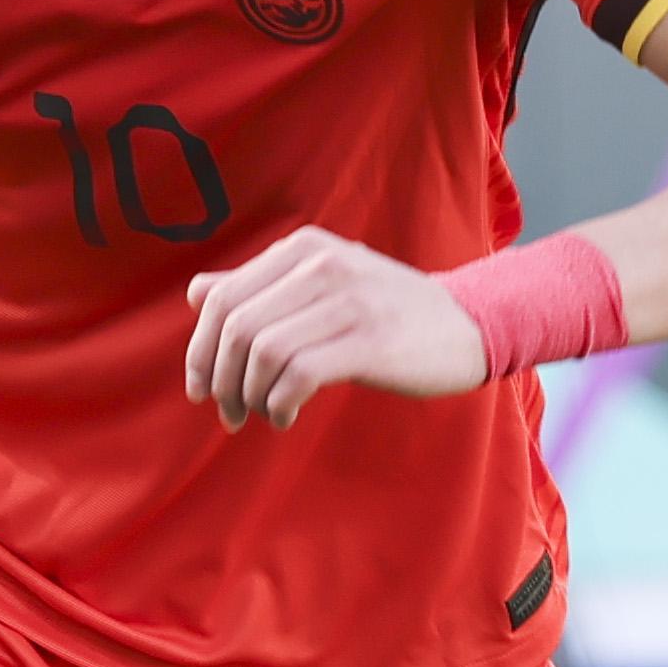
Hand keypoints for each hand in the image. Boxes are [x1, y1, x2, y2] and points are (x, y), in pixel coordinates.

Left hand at [184, 228, 487, 431]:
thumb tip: (198, 292)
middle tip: (228, 413)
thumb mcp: (324, 284)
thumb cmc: (388, 310)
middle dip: (220, 380)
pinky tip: (286, 417)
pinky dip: (279, 404)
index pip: (222, 298)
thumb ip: (261, 286)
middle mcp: (321, 265)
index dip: (200, 350)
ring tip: (260, 415)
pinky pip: (298, 375)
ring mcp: (347, 301)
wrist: (470, 323)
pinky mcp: (369, 341)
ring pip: (262, 352)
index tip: (202, 388)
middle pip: (236, 327)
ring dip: (249, 396)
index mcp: (302, 250)